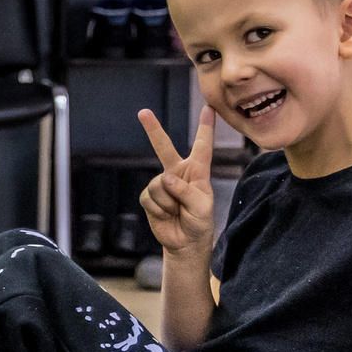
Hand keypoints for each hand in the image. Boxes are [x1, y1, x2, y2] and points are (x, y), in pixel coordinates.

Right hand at [138, 106, 217, 257]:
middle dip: (153, 130)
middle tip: (143, 112)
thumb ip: (186, 190)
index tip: (209, 108)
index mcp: (197, 172)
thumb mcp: (202, 207)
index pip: (202, 146)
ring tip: (177, 212)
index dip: (206, 127)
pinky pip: (150, 197)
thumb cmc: (200, 222)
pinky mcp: (149, 197)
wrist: (184, 243)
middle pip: (164, 148)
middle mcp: (178, 174)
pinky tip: (166, 215)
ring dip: (169, 202)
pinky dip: (159, 209)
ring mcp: (162, 185)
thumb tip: (164, 178)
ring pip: (159, 184)